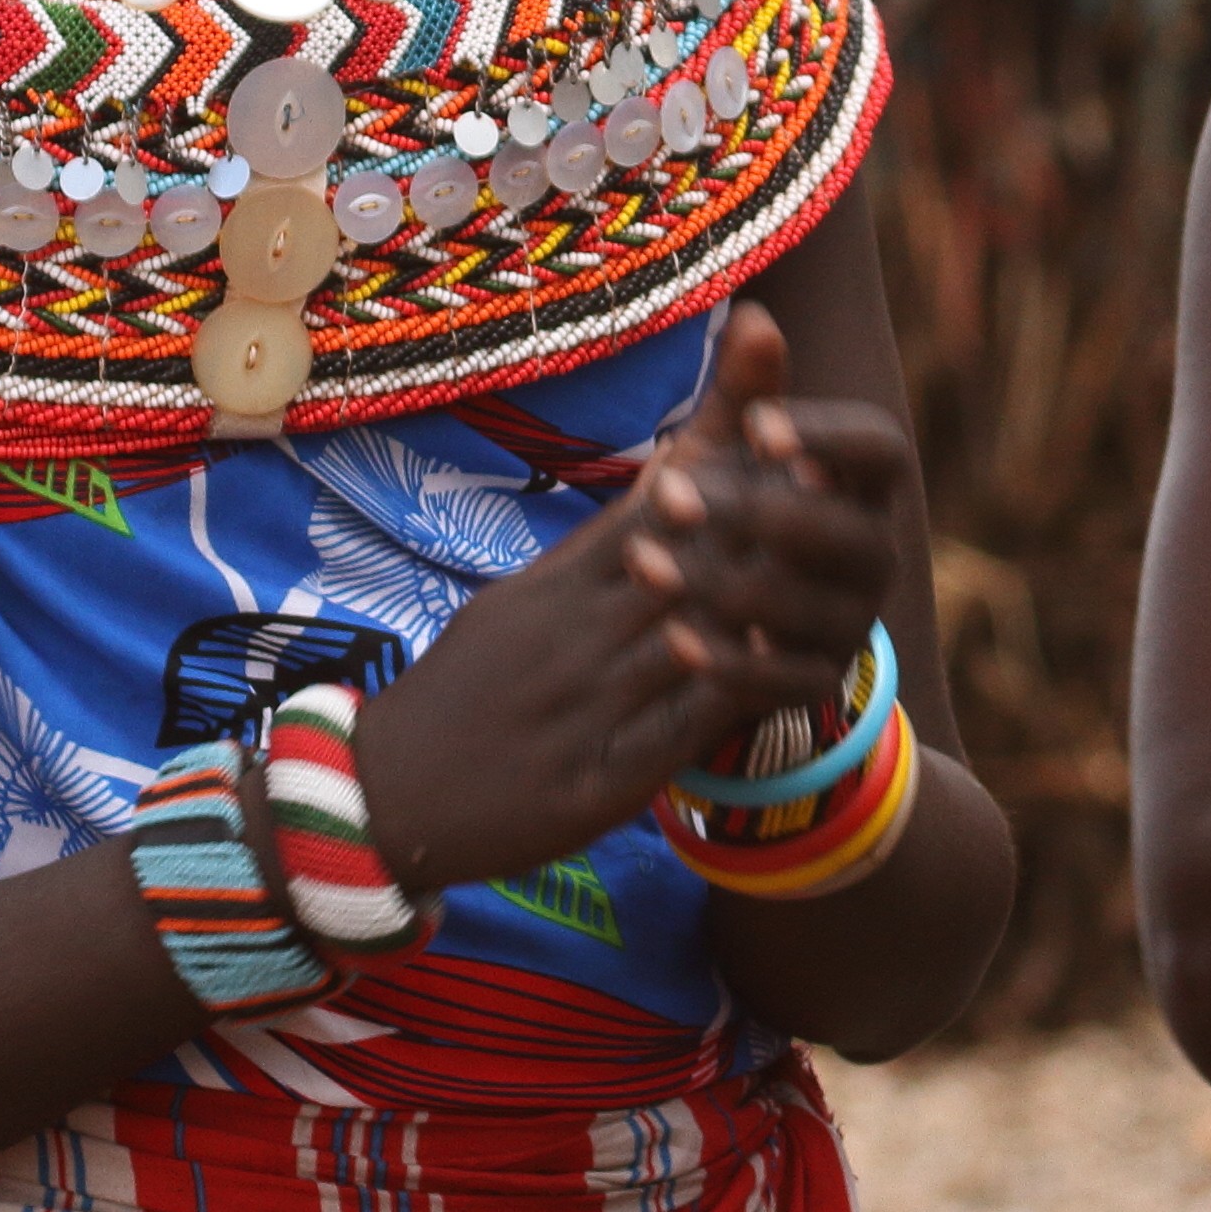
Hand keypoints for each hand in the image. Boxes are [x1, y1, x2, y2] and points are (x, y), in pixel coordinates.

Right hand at [351, 306, 898, 889]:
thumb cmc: (463, 693)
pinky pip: (672, 734)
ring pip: (683, 638)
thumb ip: (594, 553)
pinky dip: (721, 699)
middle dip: (749, 520)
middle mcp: (572, 636)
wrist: (386, 795)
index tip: (771, 416)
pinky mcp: (598, 780)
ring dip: (748, 600)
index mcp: (554, 589)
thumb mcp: (517, 603)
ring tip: (816, 563)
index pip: (645, 511)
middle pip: (676, 561)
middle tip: (823, 477)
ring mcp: (586, 708)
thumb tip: (669, 482)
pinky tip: (768, 676)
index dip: (712, 462)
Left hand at [647, 304, 918, 736]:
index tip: (759, 427)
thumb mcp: (725, 454)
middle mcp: (872, 554)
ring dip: (721, 582)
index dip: (829, 438)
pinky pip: (786, 681)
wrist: (719, 620)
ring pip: (804, 607)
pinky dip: (730, 659)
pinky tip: (674, 634)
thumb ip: (744, 392)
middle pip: (841, 532)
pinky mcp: (816, 684)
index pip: (879, 451)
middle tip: (667, 492)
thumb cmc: (727, 514)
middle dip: (753, 513)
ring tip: (644, 561)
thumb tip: (753, 313)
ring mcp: (851, 622)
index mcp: (862, 487)